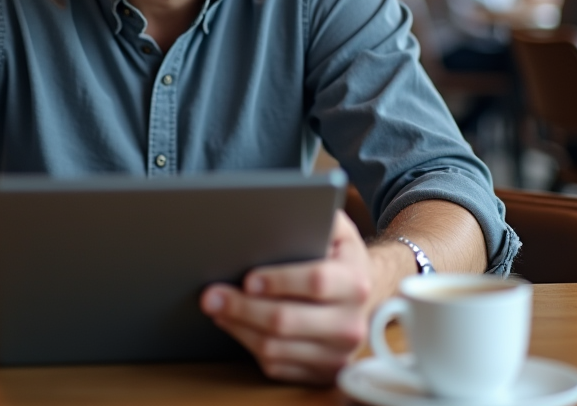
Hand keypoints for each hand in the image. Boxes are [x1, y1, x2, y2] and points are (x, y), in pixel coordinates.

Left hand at [200, 211, 372, 384]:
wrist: (367, 296)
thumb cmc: (339, 257)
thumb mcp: (338, 229)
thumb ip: (318, 214)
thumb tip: (289, 203)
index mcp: (355, 282)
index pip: (317, 282)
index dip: (280, 280)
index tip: (248, 277)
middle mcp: (351, 323)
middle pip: (287, 321)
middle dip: (242, 307)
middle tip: (210, 294)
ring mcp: (337, 354)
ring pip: (276, 349)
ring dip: (238, 327)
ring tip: (214, 307)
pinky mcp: (322, 373)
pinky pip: (277, 367)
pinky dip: (248, 346)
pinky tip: (231, 324)